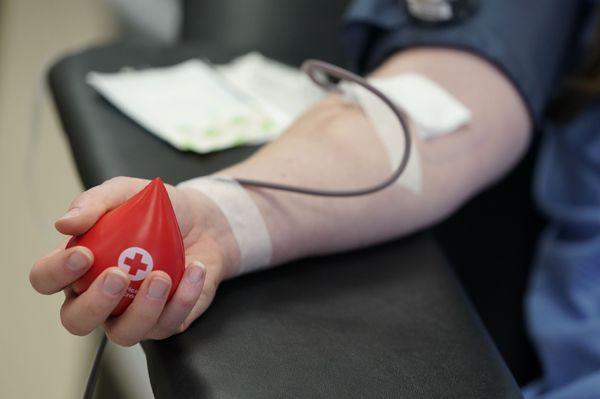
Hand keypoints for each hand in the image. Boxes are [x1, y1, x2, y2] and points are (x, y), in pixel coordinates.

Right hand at [29, 176, 238, 345]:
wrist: (205, 222)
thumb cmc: (157, 210)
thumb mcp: (126, 192)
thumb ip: (94, 203)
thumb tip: (64, 223)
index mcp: (79, 267)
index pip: (46, 279)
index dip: (56, 273)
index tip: (84, 254)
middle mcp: (99, 297)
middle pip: (76, 321)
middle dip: (94, 304)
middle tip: (119, 275)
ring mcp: (132, 314)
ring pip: (123, 334)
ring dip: (142, 310)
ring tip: (162, 277)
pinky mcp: (166, 321)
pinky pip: (168, 324)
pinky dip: (183, 299)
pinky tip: (195, 270)